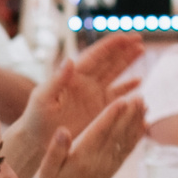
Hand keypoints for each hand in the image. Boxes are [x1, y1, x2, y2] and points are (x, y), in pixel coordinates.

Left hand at [28, 35, 145, 140]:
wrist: (37, 140)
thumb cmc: (35, 118)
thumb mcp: (43, 98)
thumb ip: (57, 79)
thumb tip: (70, 60)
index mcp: (73, 76)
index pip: (94, 56)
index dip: (110, 46)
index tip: (125, 36)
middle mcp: (85, 82)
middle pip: (107, 61)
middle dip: (123, 49)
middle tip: (138, 37)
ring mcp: (92, 95)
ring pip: (114, 74)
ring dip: (127, 62)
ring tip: (141, 50)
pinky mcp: (98, 109)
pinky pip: (116, 95)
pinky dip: (127, 88)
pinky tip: (139, 81)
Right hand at [36, 96, 147, 177]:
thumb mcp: (47, 171)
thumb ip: (55, 151)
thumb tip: (63, 130)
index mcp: (83, 157)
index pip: (99, 133)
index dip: (111, 116)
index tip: (121, 101)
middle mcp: (99, 159)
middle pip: (117, 133)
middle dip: (129, 114)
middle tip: (139, 96)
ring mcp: (109, 163)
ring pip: (126, 139)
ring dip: (136, 121)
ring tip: (145, 104)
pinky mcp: (114, 166)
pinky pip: (128, 149)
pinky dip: (137, 135)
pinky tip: (144, 123)